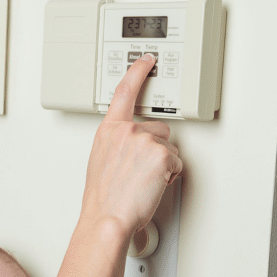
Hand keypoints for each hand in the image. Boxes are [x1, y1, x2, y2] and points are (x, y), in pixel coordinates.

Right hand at [57, 54, 181, 276]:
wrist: (107, 217)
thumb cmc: (102, 198)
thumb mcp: (100, 162)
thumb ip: (116, 145)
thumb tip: (130, 148)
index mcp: (108, 131)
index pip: (125, 92)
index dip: (138, 72)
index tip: (148, 60)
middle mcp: (126, 131)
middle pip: (158, 128)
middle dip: (157, 147)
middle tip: (142, 171)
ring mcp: (145, 141)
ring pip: (169, 147)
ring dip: (163, 164)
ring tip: (144, 182)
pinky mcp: (161, 155)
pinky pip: (176, 163)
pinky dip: (169, 176)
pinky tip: (153, 186)